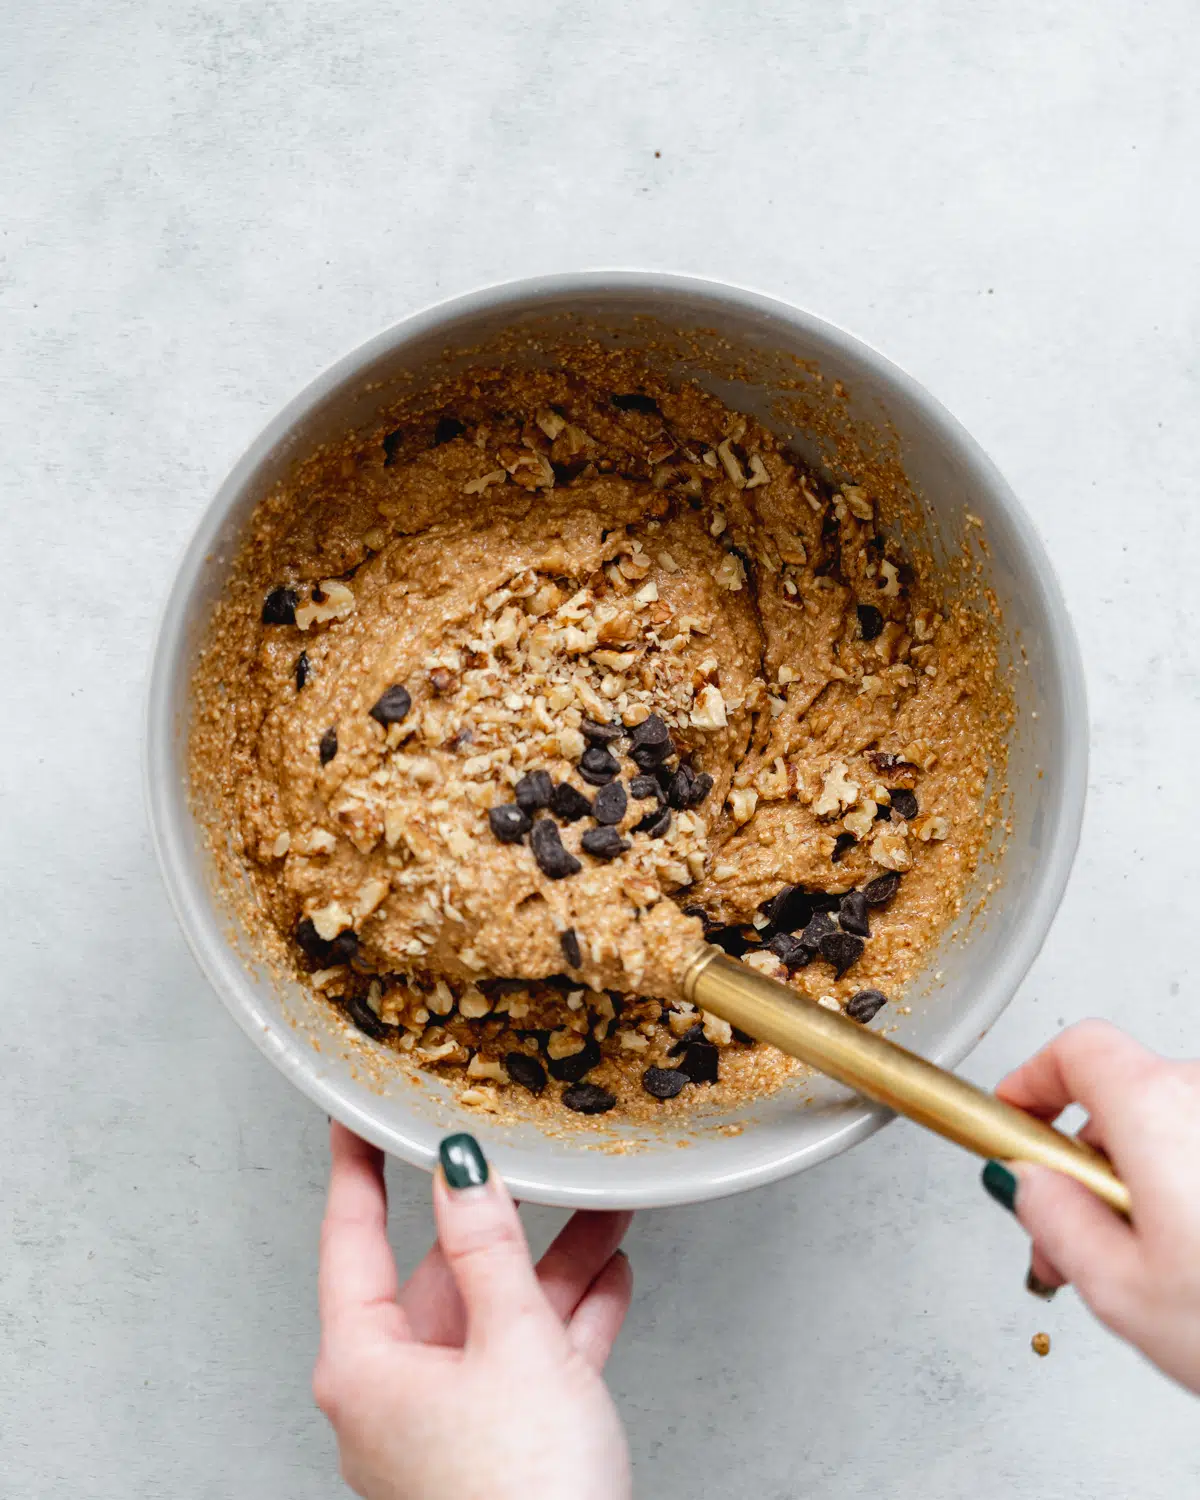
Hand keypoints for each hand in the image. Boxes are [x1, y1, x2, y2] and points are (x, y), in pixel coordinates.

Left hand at [313, 1124, 632, 1499]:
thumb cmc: (521, 1497)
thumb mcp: (512, 1341)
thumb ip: (487, 1246)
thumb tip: (461, 1172)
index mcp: (364, 1364)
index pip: (351, 1237)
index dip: (357, 1167)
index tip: (353, 1115)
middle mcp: (393, 1394)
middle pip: (443, 1275)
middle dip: (500, 1220)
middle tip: (523, 1159)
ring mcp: (444, 1424)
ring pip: (495, 1318)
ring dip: (550, 1269)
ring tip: (598, 1216)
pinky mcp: (493, 1448)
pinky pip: (526, 1365)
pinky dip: (566, 1325)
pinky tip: (607, 1286)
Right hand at [984, 1020, 1199, 1392]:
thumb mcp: (1120, 1289)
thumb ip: (1053, 1220)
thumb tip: (1028, 1183)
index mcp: (1158, 1108)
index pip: (1078, 1050)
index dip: (1032, 1080)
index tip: (1014, 1116)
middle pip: (1124, 1095)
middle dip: (1085, 1159)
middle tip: (1069, 1230)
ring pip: (1175, 1129)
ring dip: (1144, 1179)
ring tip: (1142, 1264)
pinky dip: (1191, 1186)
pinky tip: (1194, 1257)